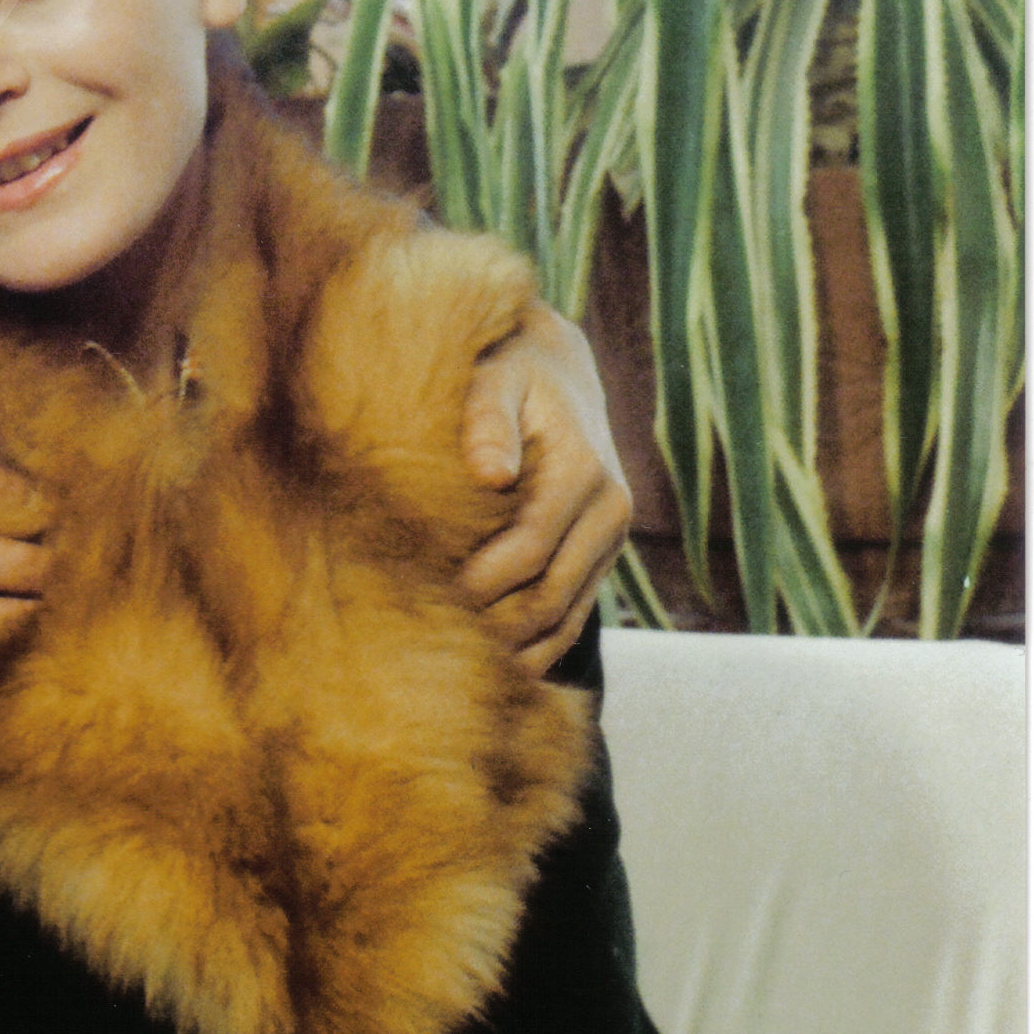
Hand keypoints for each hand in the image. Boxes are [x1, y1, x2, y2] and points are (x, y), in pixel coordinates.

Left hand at [455, 307, 630, 674]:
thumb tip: (490, 472)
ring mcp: (610, 538)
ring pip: (565, 617)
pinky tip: (491, 666)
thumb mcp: (494, 375)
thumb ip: (487, 417)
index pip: (529, 550)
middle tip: (426, 645)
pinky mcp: (600, 554)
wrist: (555, 367)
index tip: (424, 600)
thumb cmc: (508, 369)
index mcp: (583, 471)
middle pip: (550, 595)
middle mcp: (609, 510)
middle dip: (492, 626)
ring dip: (514, 648)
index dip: (478, 583)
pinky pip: (573, 616)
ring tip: (452, 666)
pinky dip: (536, 647)